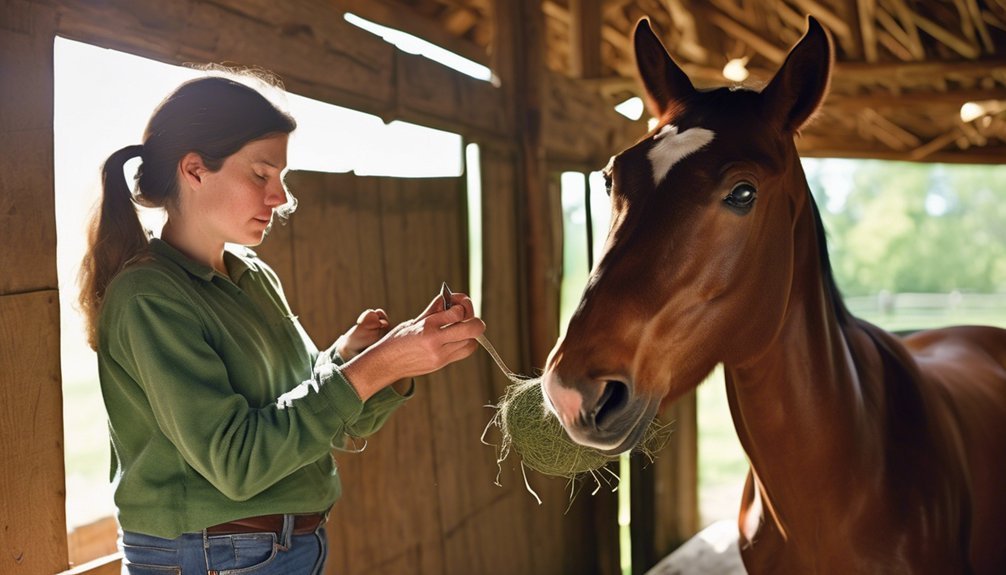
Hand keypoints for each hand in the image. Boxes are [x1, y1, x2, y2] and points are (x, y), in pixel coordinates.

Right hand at [340, 291, 484, 399]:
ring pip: (472, 342)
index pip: (457, 313)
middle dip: (474, 319)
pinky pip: (464, 352)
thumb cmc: (396, 340)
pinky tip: (455, 338)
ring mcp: (440, 356)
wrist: (385, 364)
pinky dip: (465, 343)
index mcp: (426, 327)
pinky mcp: (441, 364)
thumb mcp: (413, 322)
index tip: (454, 303)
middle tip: (465, 315)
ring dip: (470, 333)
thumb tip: (449, 300)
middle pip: (473, 329)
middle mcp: (435, 342)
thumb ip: (434, 311)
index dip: (461, 305)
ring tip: (459, 327)